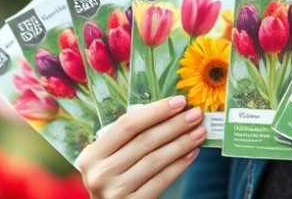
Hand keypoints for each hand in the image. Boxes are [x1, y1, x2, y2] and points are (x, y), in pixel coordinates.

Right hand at [76, 95, 205, 198]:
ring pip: (155, 160)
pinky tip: (192, 153)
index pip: (128, 125)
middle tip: (196, 114)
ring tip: (199, 132)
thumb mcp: (109, 157)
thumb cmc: (113, 177)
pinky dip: (179, 165)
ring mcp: (115, 191)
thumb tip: (170, 113)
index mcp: (92, 154)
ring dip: (181, 143)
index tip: (179, 102)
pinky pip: (161, 180)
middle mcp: (100, 173)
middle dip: (174, 125)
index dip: (156, 111)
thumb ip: (129, 139)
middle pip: (144, 141)